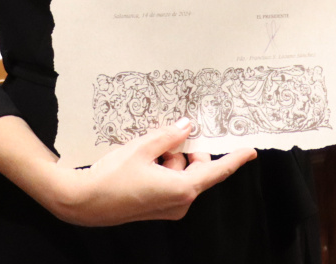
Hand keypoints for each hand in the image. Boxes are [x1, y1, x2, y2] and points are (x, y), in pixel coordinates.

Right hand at [40, 118, 257, 225]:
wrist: (85, 203)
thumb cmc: (112, 177)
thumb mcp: (142, 148)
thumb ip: (168, 136)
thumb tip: (186, 127)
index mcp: (181, 188)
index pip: (216, 171)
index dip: (234, 160)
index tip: (250, 151)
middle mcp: (180, 202)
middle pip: (197, 169)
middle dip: (186, 150)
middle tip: (169, 135)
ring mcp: (169, 207)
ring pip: (182, 174)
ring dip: (170, 158)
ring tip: (146, 150)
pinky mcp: (158, 208)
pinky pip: (171, 183)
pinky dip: (163, 169)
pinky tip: (143, 161)